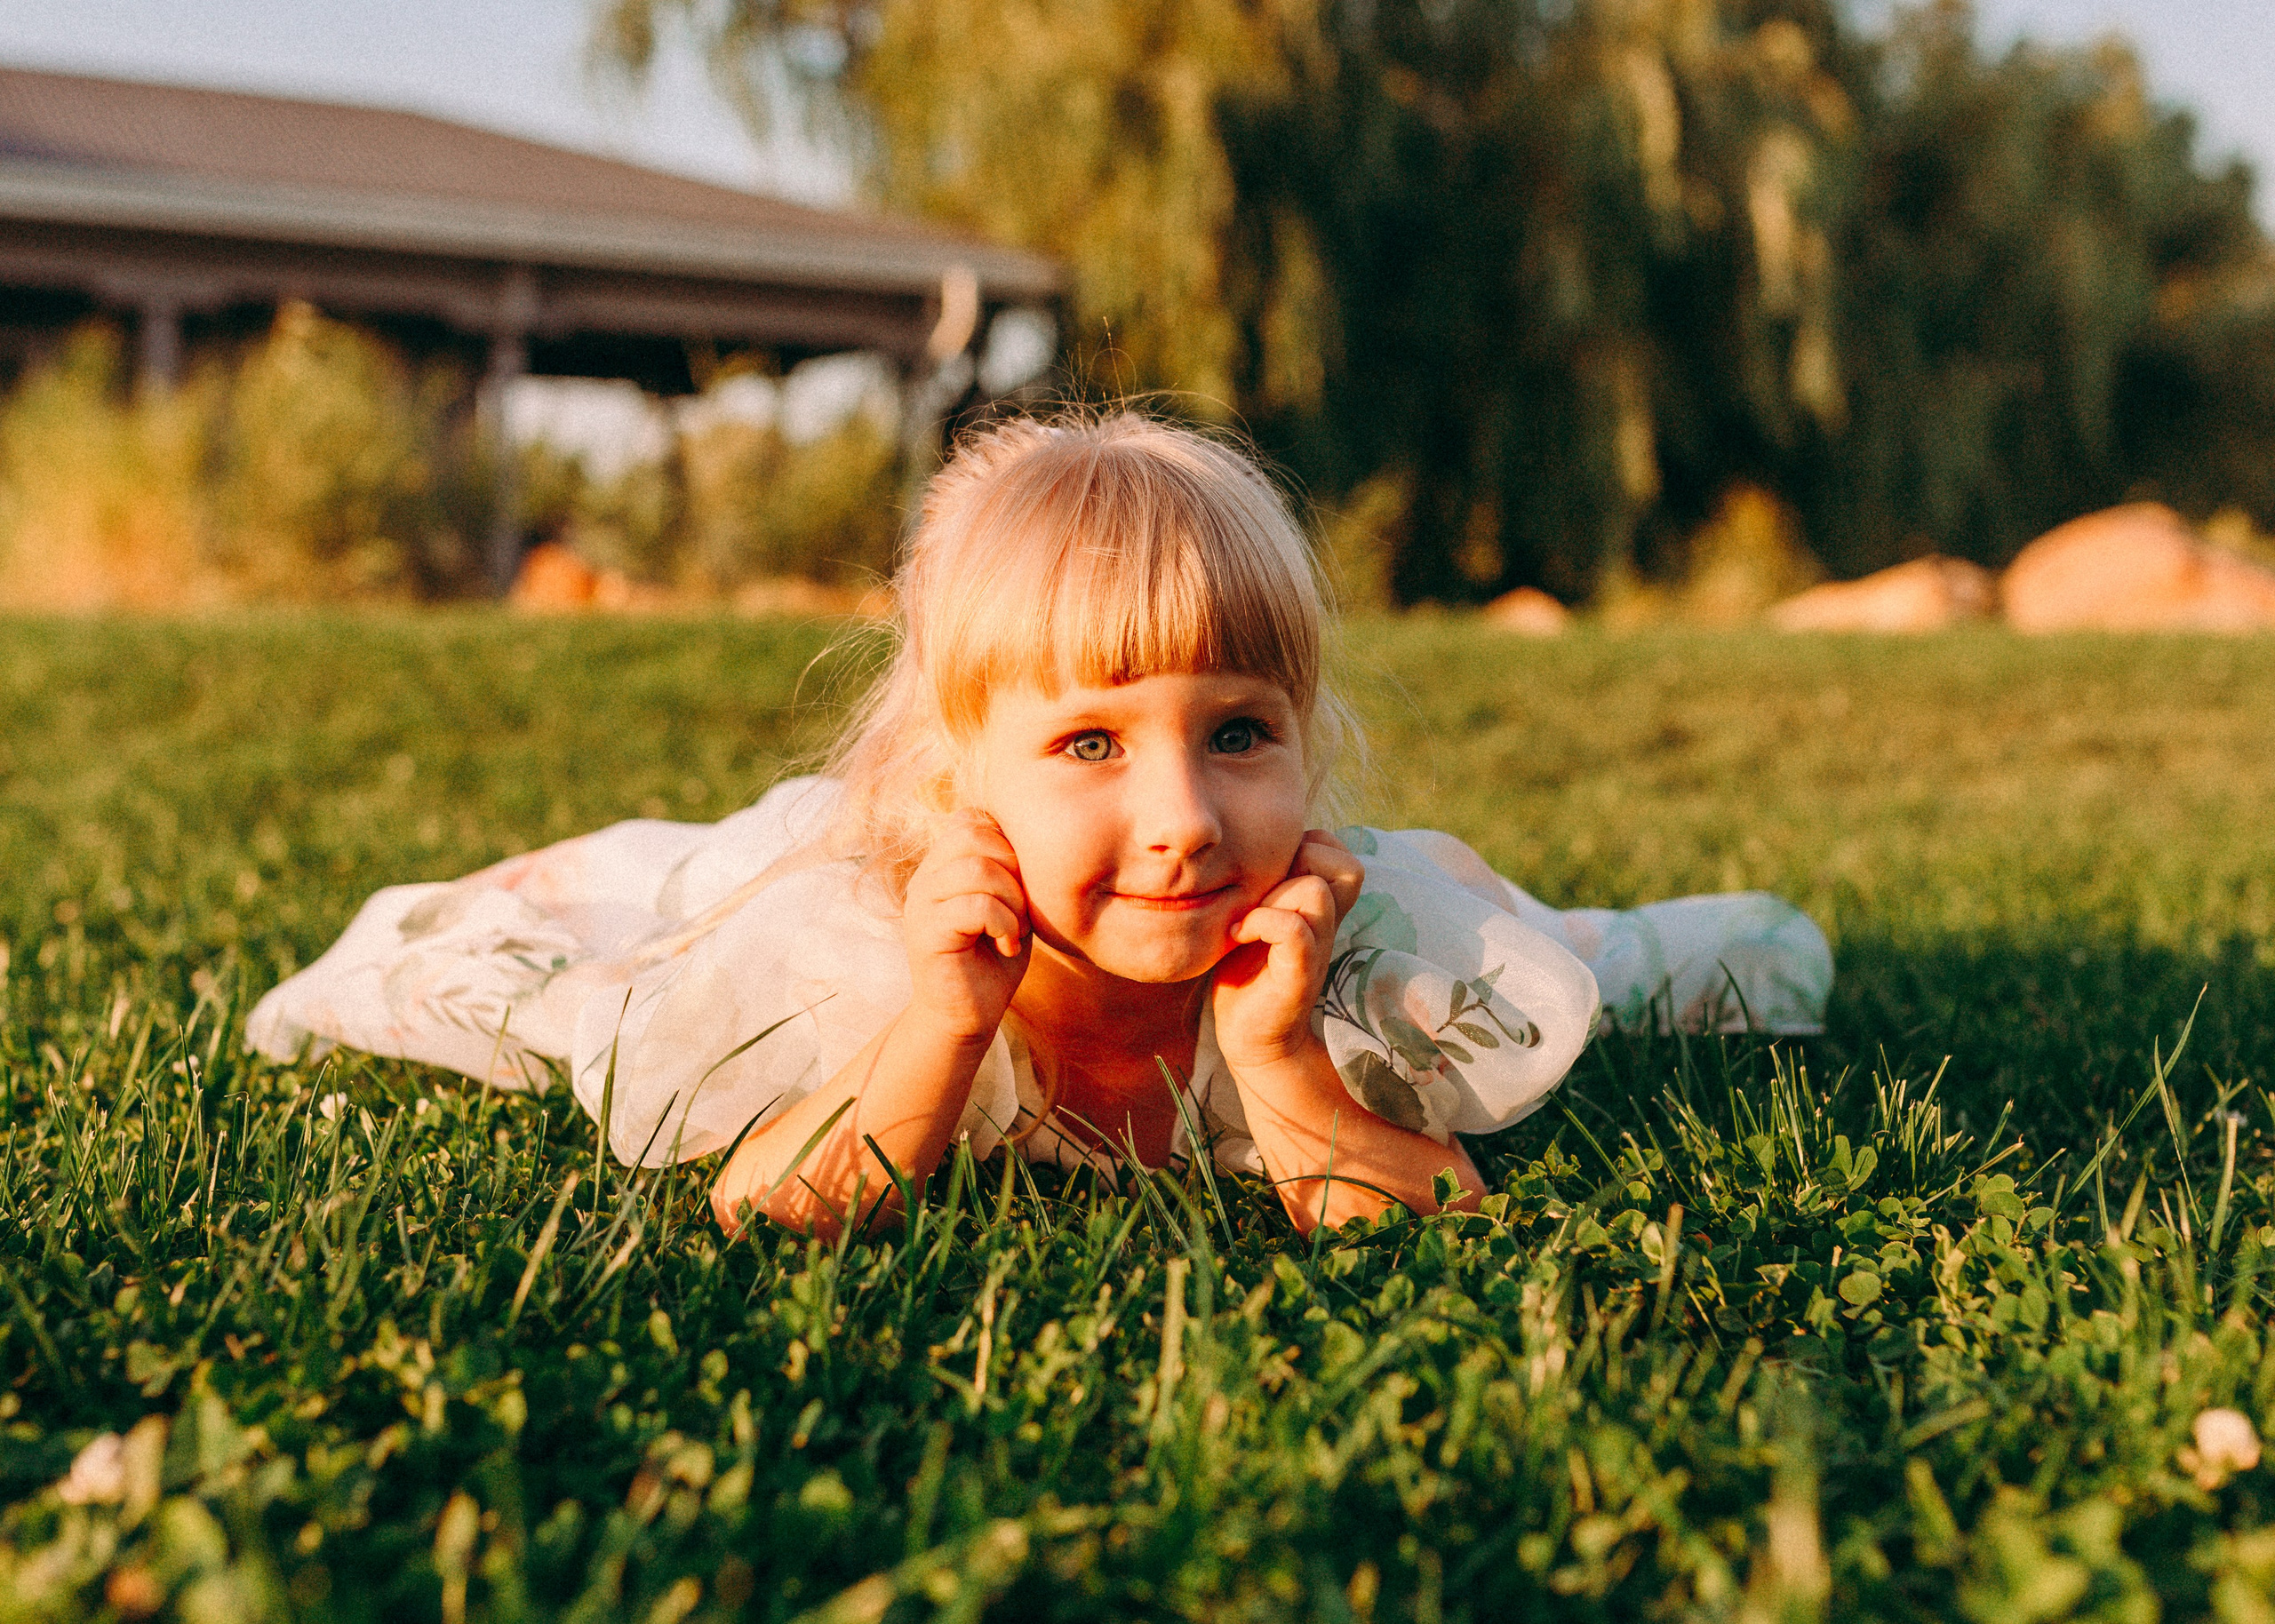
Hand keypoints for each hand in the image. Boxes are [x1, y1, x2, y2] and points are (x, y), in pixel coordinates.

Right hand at [902, 809, 1031, 1043]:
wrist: (968, 1016)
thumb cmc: (994, 959)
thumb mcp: (1010, 904)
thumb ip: (1010, 868)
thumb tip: (1034, 834)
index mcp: (943, 864)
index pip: (973, 819)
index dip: (1009, 845)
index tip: (1021, 886)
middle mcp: (926, 877)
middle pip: (974, 835)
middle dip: (1014, 869)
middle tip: (1021, 909)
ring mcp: (921, 903)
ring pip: (977, 869)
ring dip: (1012, 901)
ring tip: (1015, 930)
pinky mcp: (926, 933)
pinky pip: (976, 907)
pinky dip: (1005, 925)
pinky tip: (1007, 946)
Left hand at [1212, 830, 1363, 1071]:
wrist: (1250, 1038)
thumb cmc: (1247, 971)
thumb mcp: (1259, 914)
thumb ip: (1270, 883)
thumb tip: (1249, 842)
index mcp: (1322, 907)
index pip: (1342, 853)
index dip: (1311, 847)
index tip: (1273, 873)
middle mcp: (1328, 925)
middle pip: (1343, 865)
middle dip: (1296, 864)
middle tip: (1261, 892)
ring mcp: (1318, 950)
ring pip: (1315, 891)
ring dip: (1274, 896)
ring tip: (1246, 917)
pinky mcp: (1298, 976)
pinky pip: (1292, 929)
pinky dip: (1261, 923)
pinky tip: (1238, 935)